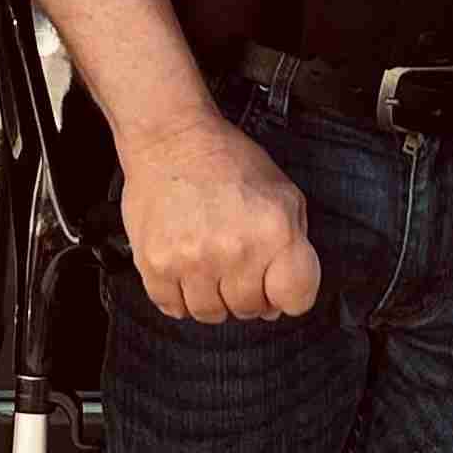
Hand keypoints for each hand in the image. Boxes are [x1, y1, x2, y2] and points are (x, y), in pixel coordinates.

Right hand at [118, 114, 320, 324]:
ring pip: (211, 314)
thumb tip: (279, 298)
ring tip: (208, 263)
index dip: (288, 294)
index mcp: (274, 232)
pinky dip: (180, 296)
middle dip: (248, 292)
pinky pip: (172, 307)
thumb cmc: (227, 161)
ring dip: (213, 296)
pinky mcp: (156, 264)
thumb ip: (293, 243)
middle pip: (251, 310)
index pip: (296, 300)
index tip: (277, 285)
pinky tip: (184, 269)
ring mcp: (193, 261)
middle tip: (236, 263)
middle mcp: (235, 251)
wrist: (171, 138)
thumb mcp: (282, 192)